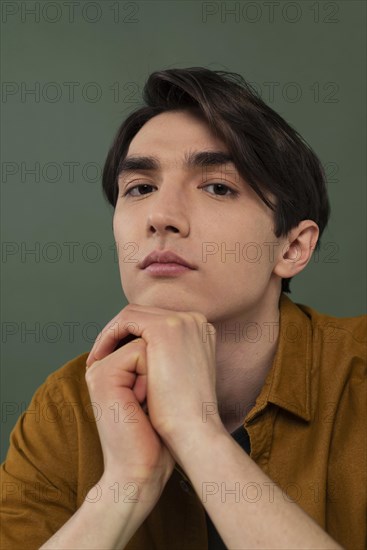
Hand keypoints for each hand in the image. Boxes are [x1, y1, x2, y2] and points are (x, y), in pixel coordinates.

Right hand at [85, 336, 174, 491]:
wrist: (141, 471)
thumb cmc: (157, 437)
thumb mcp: (157, 393)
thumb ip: (157, 364)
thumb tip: (177, 342)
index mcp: (112, 369)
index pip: (147, 342)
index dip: (160, 368)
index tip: (153, 401)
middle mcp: (102, 365)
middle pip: (145, 340)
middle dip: (156, 370)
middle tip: (146, 405)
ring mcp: (99, 369)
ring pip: (144, 344)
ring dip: (155, 374)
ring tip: (144, 404)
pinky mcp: (103, 376)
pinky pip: (140, 352)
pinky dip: (151, 378)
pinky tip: (141, 403)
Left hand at [86, 303, 221, 457]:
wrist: (194, 434)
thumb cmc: (184, 417)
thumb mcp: (179, 380)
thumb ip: (169, 360)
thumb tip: (143, 356)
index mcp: (200, 333)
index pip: (156, 323)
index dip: (131, 338)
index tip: (111, 357)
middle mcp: (194, 321)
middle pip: (145, 316)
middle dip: (119, 334)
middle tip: (97, 356)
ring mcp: (183, 321)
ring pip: (134, 315)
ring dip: (111, 335)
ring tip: (95, 359)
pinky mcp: (167, 327)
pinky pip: (127, 320)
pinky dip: (109, 335)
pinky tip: (98, 356)